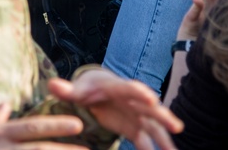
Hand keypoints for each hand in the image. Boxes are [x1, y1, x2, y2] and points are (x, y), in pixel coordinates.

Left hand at [47, 69, 183, 149]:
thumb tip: (51, 84)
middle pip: (149, 107)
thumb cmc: (87, 88)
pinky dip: (154, 148)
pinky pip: (146, 139)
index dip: (140, 93)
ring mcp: (136, 114)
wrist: (97, 90)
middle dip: (162, 116)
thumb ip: (66, 90)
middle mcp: (132, 100)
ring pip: (153, 126)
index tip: (151, 99)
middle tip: (175, 126)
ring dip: (164, 138)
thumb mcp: (76, 90)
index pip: (130, 88)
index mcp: (117, 87)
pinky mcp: (135, 127)